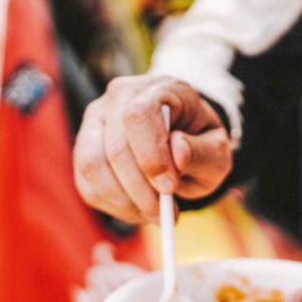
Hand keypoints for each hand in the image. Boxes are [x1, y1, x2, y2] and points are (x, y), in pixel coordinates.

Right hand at [74, 74, 231, 224]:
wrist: (184, 140)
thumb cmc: (200, 144)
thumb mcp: (217, 151)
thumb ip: (202, 152)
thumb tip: (178, 152)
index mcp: (158, 89)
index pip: (139, 116)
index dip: (151, 156)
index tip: (170, 187)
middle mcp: (119, 97)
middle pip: (114, 146)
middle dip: (140, 189)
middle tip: (164, 213)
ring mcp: (96, 121)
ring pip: (92, 166)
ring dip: (124, 201)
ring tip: (153, 213)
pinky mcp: (84, 148)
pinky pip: (87, 184)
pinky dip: (113, 205)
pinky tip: (138, 210)